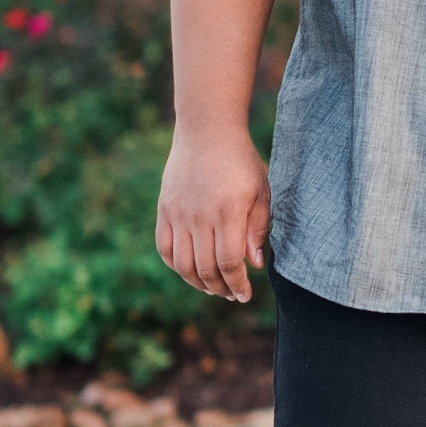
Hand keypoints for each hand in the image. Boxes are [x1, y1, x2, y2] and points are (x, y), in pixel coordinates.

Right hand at [156, 124, 269, 301]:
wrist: (207, 131)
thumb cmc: (241, 161)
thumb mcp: (260, 191)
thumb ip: (257, 229)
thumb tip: (253, 264)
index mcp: (228, 212)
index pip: (229, 263)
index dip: (237, 284)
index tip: (246, 295)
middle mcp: (200, 216)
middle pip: (206, 269)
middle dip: (221, 288)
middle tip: (232, 294)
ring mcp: (178, 214)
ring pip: (183, 265)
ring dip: (198, 283)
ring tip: (213, 287)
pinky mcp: (165, 210)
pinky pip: (165, 249)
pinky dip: (176, 266)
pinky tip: (191, 270)